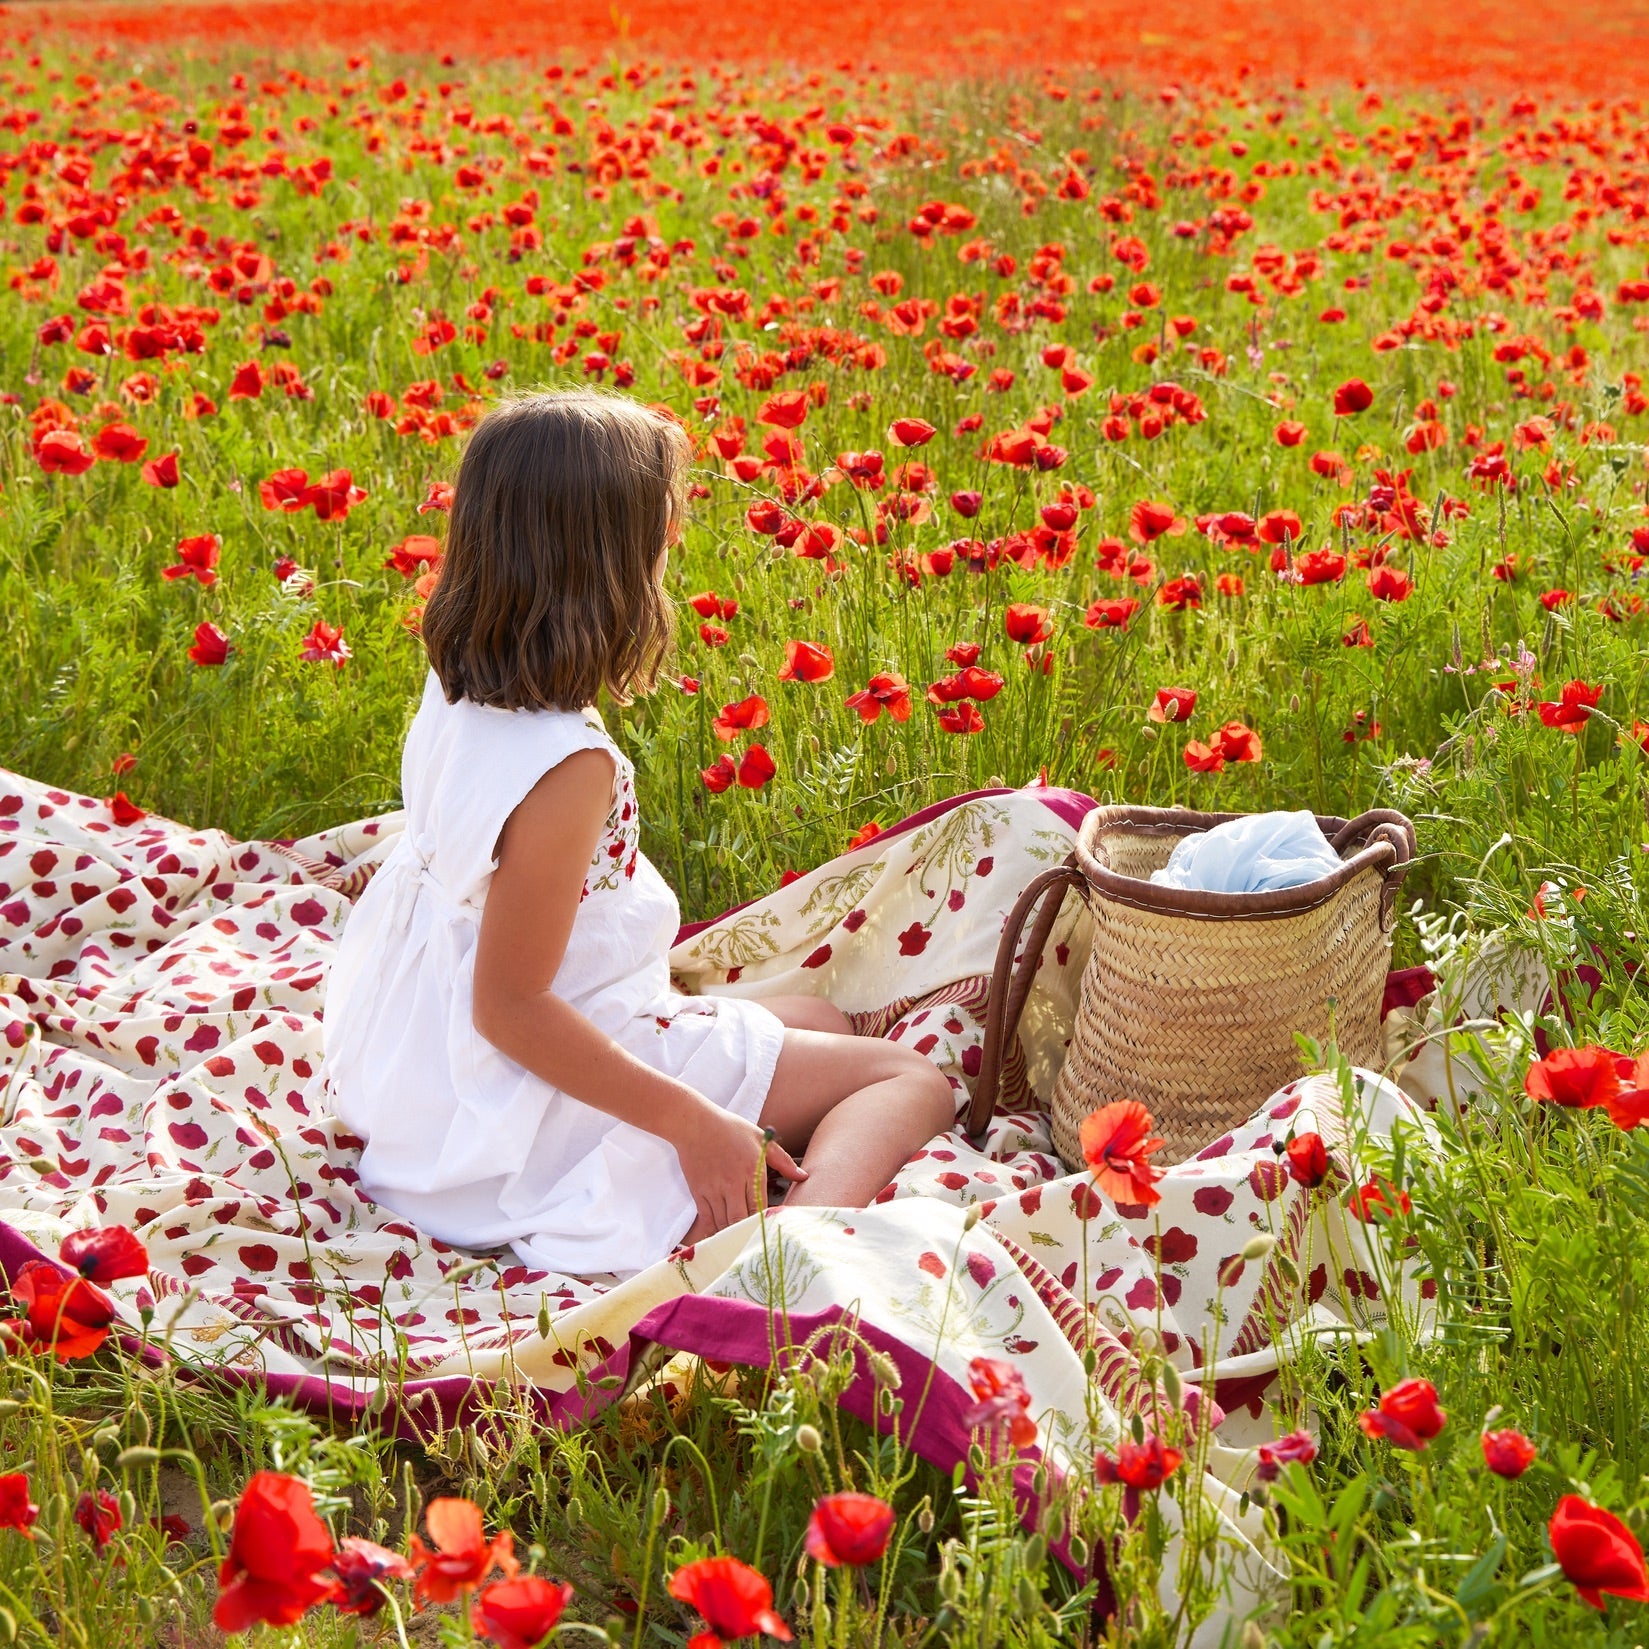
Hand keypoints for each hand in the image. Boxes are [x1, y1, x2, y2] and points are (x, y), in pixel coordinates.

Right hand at [675, 1108, 805, 1242]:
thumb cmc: (730, 1129)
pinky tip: (721, 1237)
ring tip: (741, 1243)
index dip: (765, 1223)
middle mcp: (732, 1183)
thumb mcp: (761, 1139)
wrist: (695, 1124)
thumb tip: (803, 1176)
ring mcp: (714, 1190)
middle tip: (756, 1244)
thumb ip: (783, 1161)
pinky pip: (707, 1219)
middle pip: (741, 1219)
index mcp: (751, 1171)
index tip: (772, 1233)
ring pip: (724, 1223)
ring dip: (732, 1234)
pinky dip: (715, 1230)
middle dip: (748, 1234)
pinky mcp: (698, 1193)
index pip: (761, 1206)